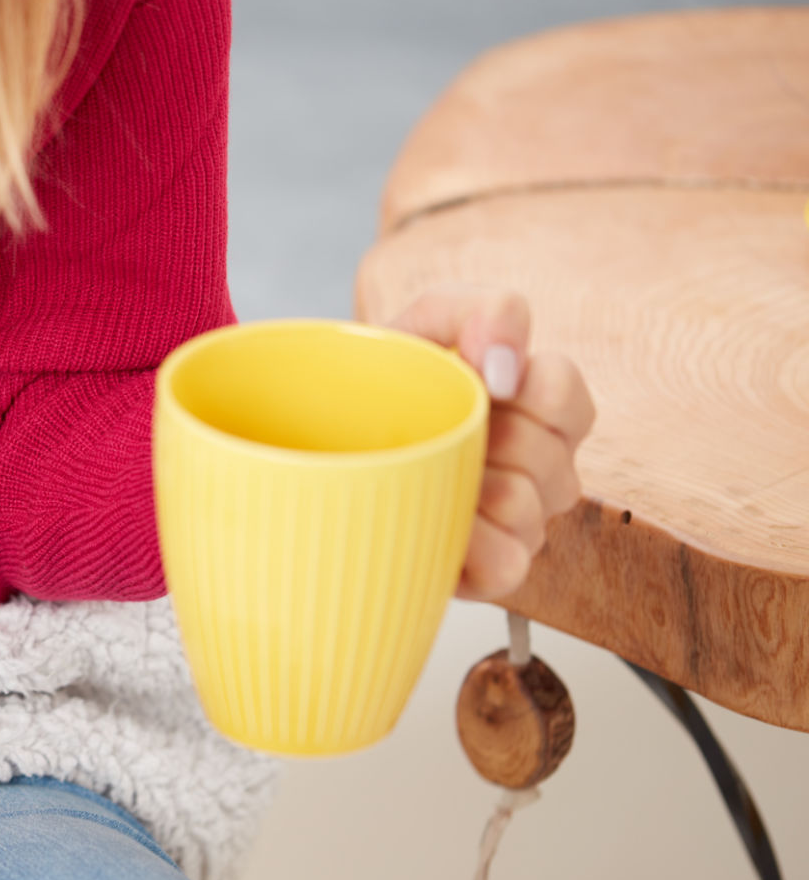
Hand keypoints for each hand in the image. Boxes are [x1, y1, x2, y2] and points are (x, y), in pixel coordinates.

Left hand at [388, 285, 595, 600]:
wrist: (311, 445)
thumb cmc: (379, 387)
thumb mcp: (423, 324)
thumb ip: (481, 309)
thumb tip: (507, 362)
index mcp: (533, 405)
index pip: (566, 393)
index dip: (524, 387)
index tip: (474, 380)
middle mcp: (539, 464)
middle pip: (548, 453)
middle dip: (484, 437)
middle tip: (433, 434)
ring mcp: (520, 520)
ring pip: (527, 507)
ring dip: (467, 487)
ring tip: (425, 477)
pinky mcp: (493, 570)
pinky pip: (510, 563)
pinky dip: (469, 542)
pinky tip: (432, 522)